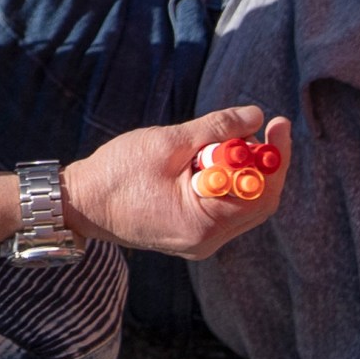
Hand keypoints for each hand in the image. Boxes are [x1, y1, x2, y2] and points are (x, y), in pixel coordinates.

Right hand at [61, 107, 291, 259]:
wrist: (81, 203)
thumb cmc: (117, 172)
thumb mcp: (168, 142)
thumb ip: (216, 129)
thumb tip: (256, 116)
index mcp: (202, 223)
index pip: (260, 193)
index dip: (275, 156)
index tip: (278, 123)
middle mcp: (206, 241)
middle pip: (258, 203)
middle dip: (264, 162)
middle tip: (262, 127)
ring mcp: (200, 242)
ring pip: (243, 206)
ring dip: (244, 170)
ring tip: (228, 139)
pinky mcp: (192, 235)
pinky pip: (225, 210)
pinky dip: (228, 182)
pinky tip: (213, 159)